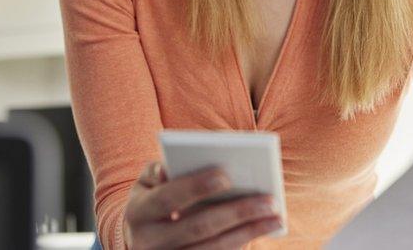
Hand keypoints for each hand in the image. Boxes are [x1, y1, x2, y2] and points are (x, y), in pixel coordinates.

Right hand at [122, 161, 282, 248]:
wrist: (140, 242)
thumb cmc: (151, 201)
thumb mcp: (145, 184)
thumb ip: (157, 171)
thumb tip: (168, 169)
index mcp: (137, 213)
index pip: (167, 199)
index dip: (194, 187)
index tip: (225, 175)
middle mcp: (148, 243)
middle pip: (197, 227)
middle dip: (236, 212)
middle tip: (269, 200)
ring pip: (211, 249)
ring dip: (247, 233)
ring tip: (275, 216)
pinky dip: (240, 244)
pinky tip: (260, 230)